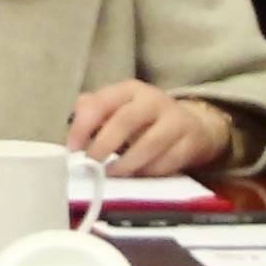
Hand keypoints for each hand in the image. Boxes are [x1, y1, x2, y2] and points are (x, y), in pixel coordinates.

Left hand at [64, 81, 236, 174]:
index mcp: (129, 90)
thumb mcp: (118, 108)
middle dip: (104, 145)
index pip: (102, 102)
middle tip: (90, 165)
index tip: (72, 148)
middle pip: (126, 121)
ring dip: (126, 164)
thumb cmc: (144, 119)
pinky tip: (136, 176)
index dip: (83, 125)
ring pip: (150, 144)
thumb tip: (71, 128)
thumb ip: (92, 112)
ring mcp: (176, 121)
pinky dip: (149, 172)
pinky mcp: (191, 143)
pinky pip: (169, 162)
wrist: (194, 125)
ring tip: (110, 175)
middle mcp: (154, 101)